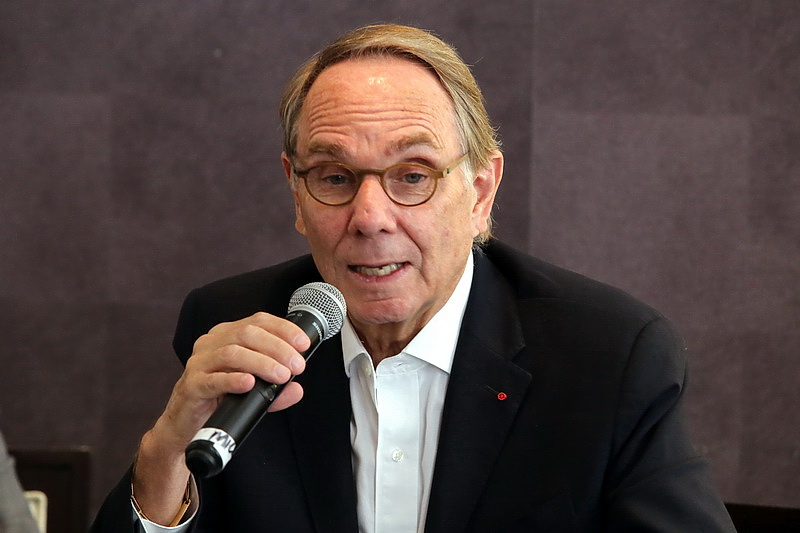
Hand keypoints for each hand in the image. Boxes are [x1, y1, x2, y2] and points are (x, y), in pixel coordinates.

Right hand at [132, 312, 310, 524]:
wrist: (187, 425)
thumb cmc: (220, 400)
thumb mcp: (253, 392)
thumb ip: (275, 391)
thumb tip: (297, 389)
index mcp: (227, 335)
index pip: (258, 321)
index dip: (284, 329)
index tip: (303, 344)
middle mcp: (212, 343)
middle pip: (247, 334)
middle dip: (278, 348)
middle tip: (297, 366)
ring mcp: (199, 362)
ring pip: (232, 353)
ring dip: (261, 363)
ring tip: (281, 376)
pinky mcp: (191, 385)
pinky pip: (212, 379)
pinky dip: (233, 380)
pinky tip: (249, 383)